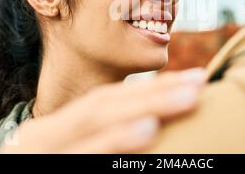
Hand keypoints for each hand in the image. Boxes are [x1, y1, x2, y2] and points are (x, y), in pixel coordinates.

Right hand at [0, 68, 205, 153]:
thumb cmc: (48, 163)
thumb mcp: (67, 148)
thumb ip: (95, 133)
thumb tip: (145, 122)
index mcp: (55, 128)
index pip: (107, 99)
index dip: (151, 87)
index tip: (192, 79)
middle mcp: (46, 135)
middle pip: (106, 104)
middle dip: (156, 91)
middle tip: (200, 81)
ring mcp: (45, 153)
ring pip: (95, 123)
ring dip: (143, 107)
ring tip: (184, 98)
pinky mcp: (51, 168)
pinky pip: (86, 156)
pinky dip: (115, 143)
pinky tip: (146, 133)